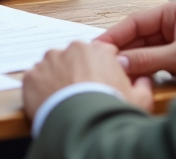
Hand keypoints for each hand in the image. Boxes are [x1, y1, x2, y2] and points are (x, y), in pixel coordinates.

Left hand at [22, 41, 153, 118]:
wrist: (83, 126)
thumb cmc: (110, 110)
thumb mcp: (139, 100)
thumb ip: (143, 85)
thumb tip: (144, 80)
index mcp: (98, 50)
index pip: (100, 53)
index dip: (101, 69)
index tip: (100, 82)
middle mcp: (71, 49)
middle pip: (74, 57)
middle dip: (77, 71)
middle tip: (82, 93)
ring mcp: (49, 61)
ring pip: (53, 66)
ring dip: (57, 78)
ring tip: (64, 99)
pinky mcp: (32, 75)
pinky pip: (35, 79)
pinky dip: (40, 89)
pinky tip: (49, 102)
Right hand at [96, 0, 175, 77]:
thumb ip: (148, 58)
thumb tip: (119, 63)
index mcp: (175, 11)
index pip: (136, 21)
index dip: (115, 35)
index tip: (97, 46)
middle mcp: (175, 23)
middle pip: (140, 37)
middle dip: (123, 51)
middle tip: (103, 64)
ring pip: (147, 50)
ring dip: (134, 62)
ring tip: (115, 73)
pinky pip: (157, 61)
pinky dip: (146, 70)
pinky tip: (136, 78)